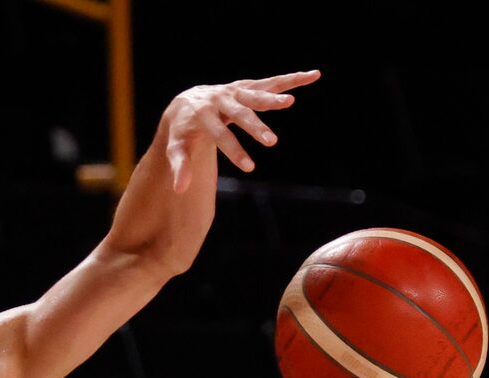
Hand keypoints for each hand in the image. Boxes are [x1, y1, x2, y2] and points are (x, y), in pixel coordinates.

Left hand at [162, 72, 320, 192]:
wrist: (186, 103)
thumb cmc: (182, 131)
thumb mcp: (176, 149)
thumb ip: (179, 166)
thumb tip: (180, 190)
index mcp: (203, 114)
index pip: (220, 135)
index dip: (234, 151)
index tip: (249, 168)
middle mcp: (220, 99)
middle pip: (240, 114)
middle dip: (256, 128)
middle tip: (272, 143)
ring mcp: (235, 91)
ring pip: (257, 93)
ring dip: (273, 98)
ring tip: (290, 102)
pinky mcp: (247, 87)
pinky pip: (272, 82)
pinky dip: (292, 79)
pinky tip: (313, 75)